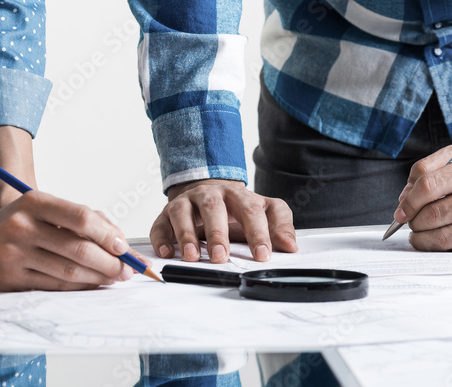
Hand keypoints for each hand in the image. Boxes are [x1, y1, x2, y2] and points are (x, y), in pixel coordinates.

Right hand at [0, 190, 133, 290]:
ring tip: (115, 277)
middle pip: (78, 248)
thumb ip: (78, 217)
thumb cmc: (15, 223)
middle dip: (110, 262)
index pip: (80, 217)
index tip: (123, 246)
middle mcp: (23, 227)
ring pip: (69, 270)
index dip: (107, 234)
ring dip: (98, 277)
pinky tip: (92, 283)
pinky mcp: (11, 278)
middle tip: (128, 269)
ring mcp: (15, 254)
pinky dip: (79, 286)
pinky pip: (54, 285)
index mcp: (34, 203)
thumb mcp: (41, 207)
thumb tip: (117, 238)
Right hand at [150, 179, 297, 263]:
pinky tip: (167, 252)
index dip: (257, 233)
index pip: (250, 210)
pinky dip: (162, 238)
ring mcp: (186, 203)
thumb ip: (280, 224)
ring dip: (186, 235)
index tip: (263, 255)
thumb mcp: (263, 212)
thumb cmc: (236, 209)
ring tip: (192, 256)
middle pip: (213, 208)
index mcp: (237, 194)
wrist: (206, 194)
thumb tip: (290, 245)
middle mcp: (210, 195)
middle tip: (222, 256)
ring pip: (183, 213)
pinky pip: (160, 224)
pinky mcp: (166, 214)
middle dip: (217, 233)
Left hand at [395, 147, 451, 250]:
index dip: (409, 200)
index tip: (401, 209)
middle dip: (414, 220)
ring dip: (422, 237)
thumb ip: (430, 169)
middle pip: (434, 212)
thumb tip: (404, 197)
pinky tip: (435, 240)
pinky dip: (438, 246)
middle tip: (408, 222)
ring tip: (417, 234)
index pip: (430, 184)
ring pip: (443, 234)